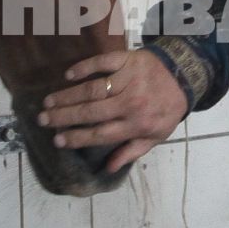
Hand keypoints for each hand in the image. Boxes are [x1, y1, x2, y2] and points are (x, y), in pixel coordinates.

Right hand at [37, 49, 187, 173]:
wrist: (185, 76)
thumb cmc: (166, 109)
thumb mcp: (156, 136)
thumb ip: (132, 151)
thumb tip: (109, 167)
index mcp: (136, 124)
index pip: (100, 134)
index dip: (77, 137)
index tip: (57, 140)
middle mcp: (130, 103)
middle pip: (91, 112)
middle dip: (64, 117)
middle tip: (43, 119)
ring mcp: (128, 79)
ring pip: (93, 89)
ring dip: (68, 95)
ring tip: (49, 101)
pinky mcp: (127, 59)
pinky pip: (103, 62)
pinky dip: (85, 67)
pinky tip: (69, 75)